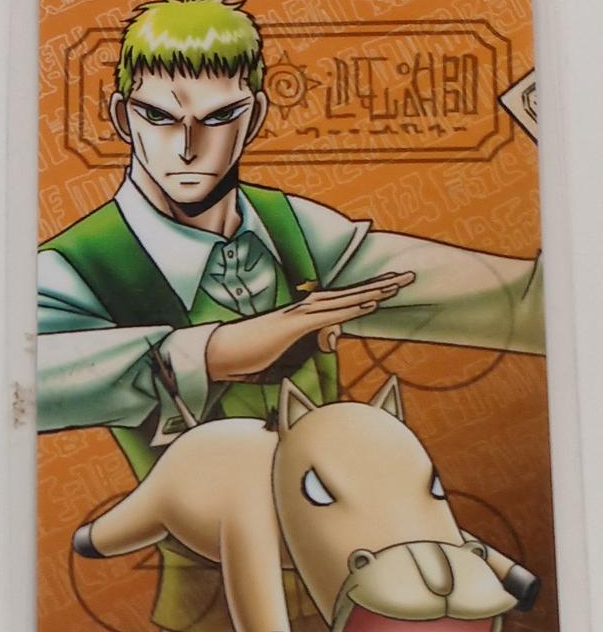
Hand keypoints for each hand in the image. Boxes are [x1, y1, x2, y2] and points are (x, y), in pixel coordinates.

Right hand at [205, 272, 413, 382]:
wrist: (221, 354)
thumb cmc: (251, 355)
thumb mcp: (291, 353)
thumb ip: (315, 344)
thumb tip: (335, 339)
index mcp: (306, 316)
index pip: (345, 301)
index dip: (371, 292)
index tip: (394, 285)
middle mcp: (305, 309)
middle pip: (350, 294)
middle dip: (381, 286)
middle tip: (409, 277)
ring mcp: (299, 315)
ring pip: (344, 301)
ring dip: (372, 293)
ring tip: (398, 285)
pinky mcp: (293, 325)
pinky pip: (328, 316)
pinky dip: (350, 309)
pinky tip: (369, 304)